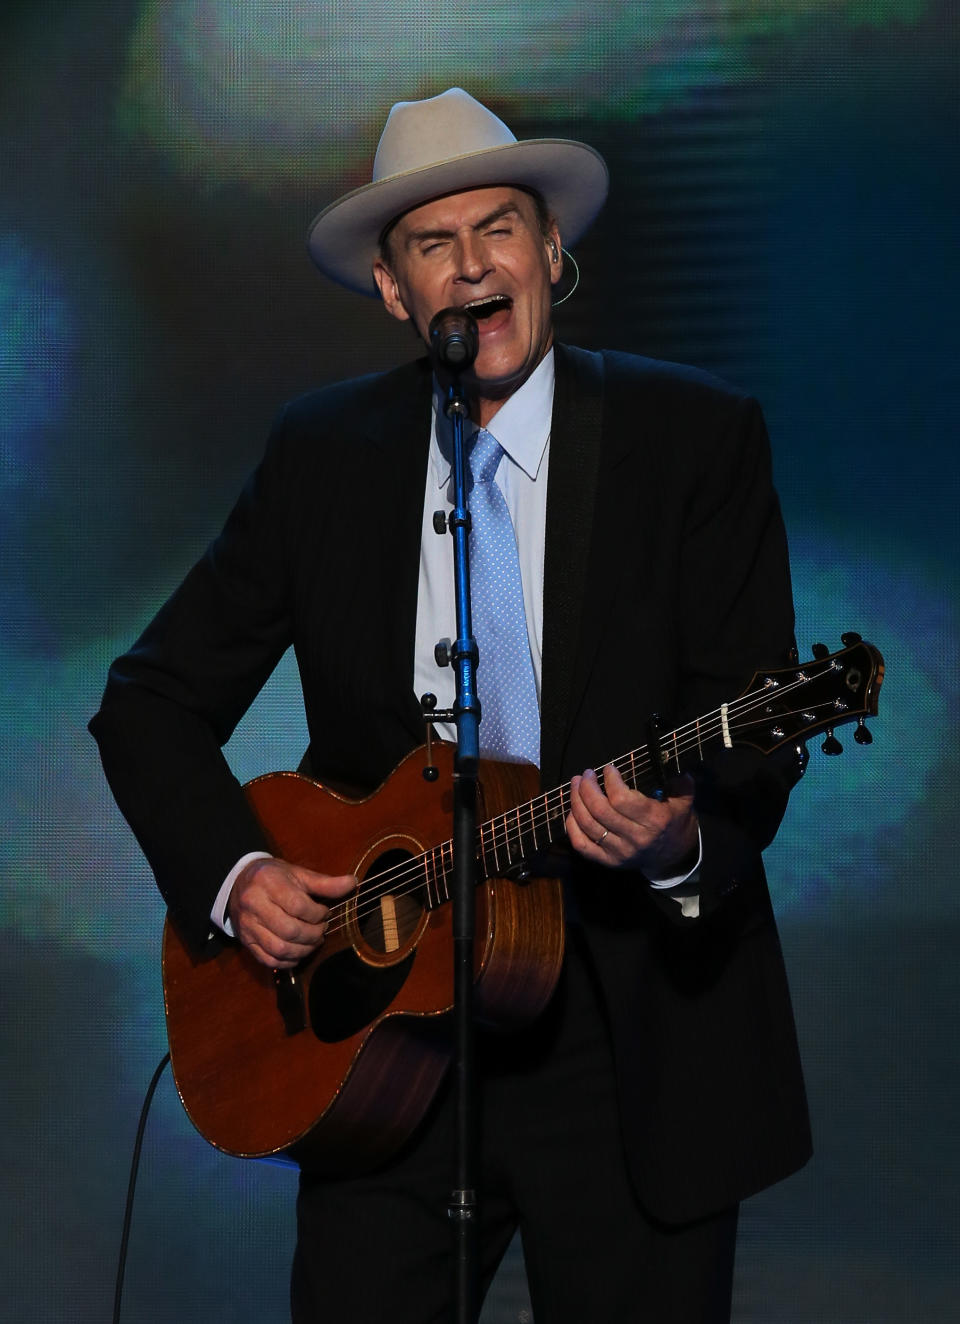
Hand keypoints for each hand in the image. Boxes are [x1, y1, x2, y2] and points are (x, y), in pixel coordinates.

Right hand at [227, 856, 356, 968]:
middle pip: (290, 930)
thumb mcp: (298, 874)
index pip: (298, 906)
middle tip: (322, 929)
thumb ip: (325, 883)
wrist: (239, 883)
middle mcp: (254, 905)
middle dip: (313, 935)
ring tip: (313, 941)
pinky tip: (299, 953)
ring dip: (303, 950)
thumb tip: (352, 883)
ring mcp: (247, 926)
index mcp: (268, 883)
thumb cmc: (274, 877)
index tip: (325, 913)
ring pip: (279, 949)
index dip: (318, 914)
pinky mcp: (245, 942)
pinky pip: (269, 960)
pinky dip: (288, 962)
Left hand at [566, 764, 698, 878]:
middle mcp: (636, 838)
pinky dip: (572, 827)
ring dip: (576, 801)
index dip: (610, 781)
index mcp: (654, 821)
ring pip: (588, 825)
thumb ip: (680, 783)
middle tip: (586, 774)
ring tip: (576, 784)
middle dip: (587, 788)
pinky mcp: (608, 861)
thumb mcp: (684, 801)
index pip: (622, 799)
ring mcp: (620, 852)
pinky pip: (582, 845)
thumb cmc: (675, 822)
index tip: (608, 769)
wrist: (674, 857)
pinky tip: (573, 810)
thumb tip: (671, 761)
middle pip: (600, 810)